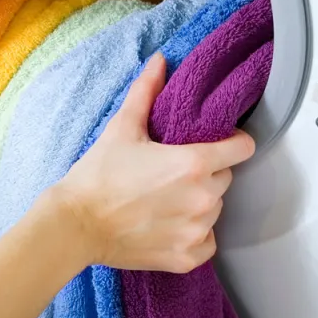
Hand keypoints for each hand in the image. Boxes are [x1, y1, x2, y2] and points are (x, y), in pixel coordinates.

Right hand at [50, 53, 255, 273]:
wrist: (74, 224)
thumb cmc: (97, 175)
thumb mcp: (122, 127)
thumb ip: (147, 91)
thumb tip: (161, 60)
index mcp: (193, 164)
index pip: (242, 148)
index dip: (232, 141)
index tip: (218, 142)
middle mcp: (202, 199)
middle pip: (225, 178)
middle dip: (206, 172)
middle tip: (173, 170)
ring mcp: (195, 231)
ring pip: (215, 210)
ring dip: (198, 202)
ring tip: (165, 197)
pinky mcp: (185, 257)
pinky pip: (206, 241)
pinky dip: (193, 234)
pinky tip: (167, 223)